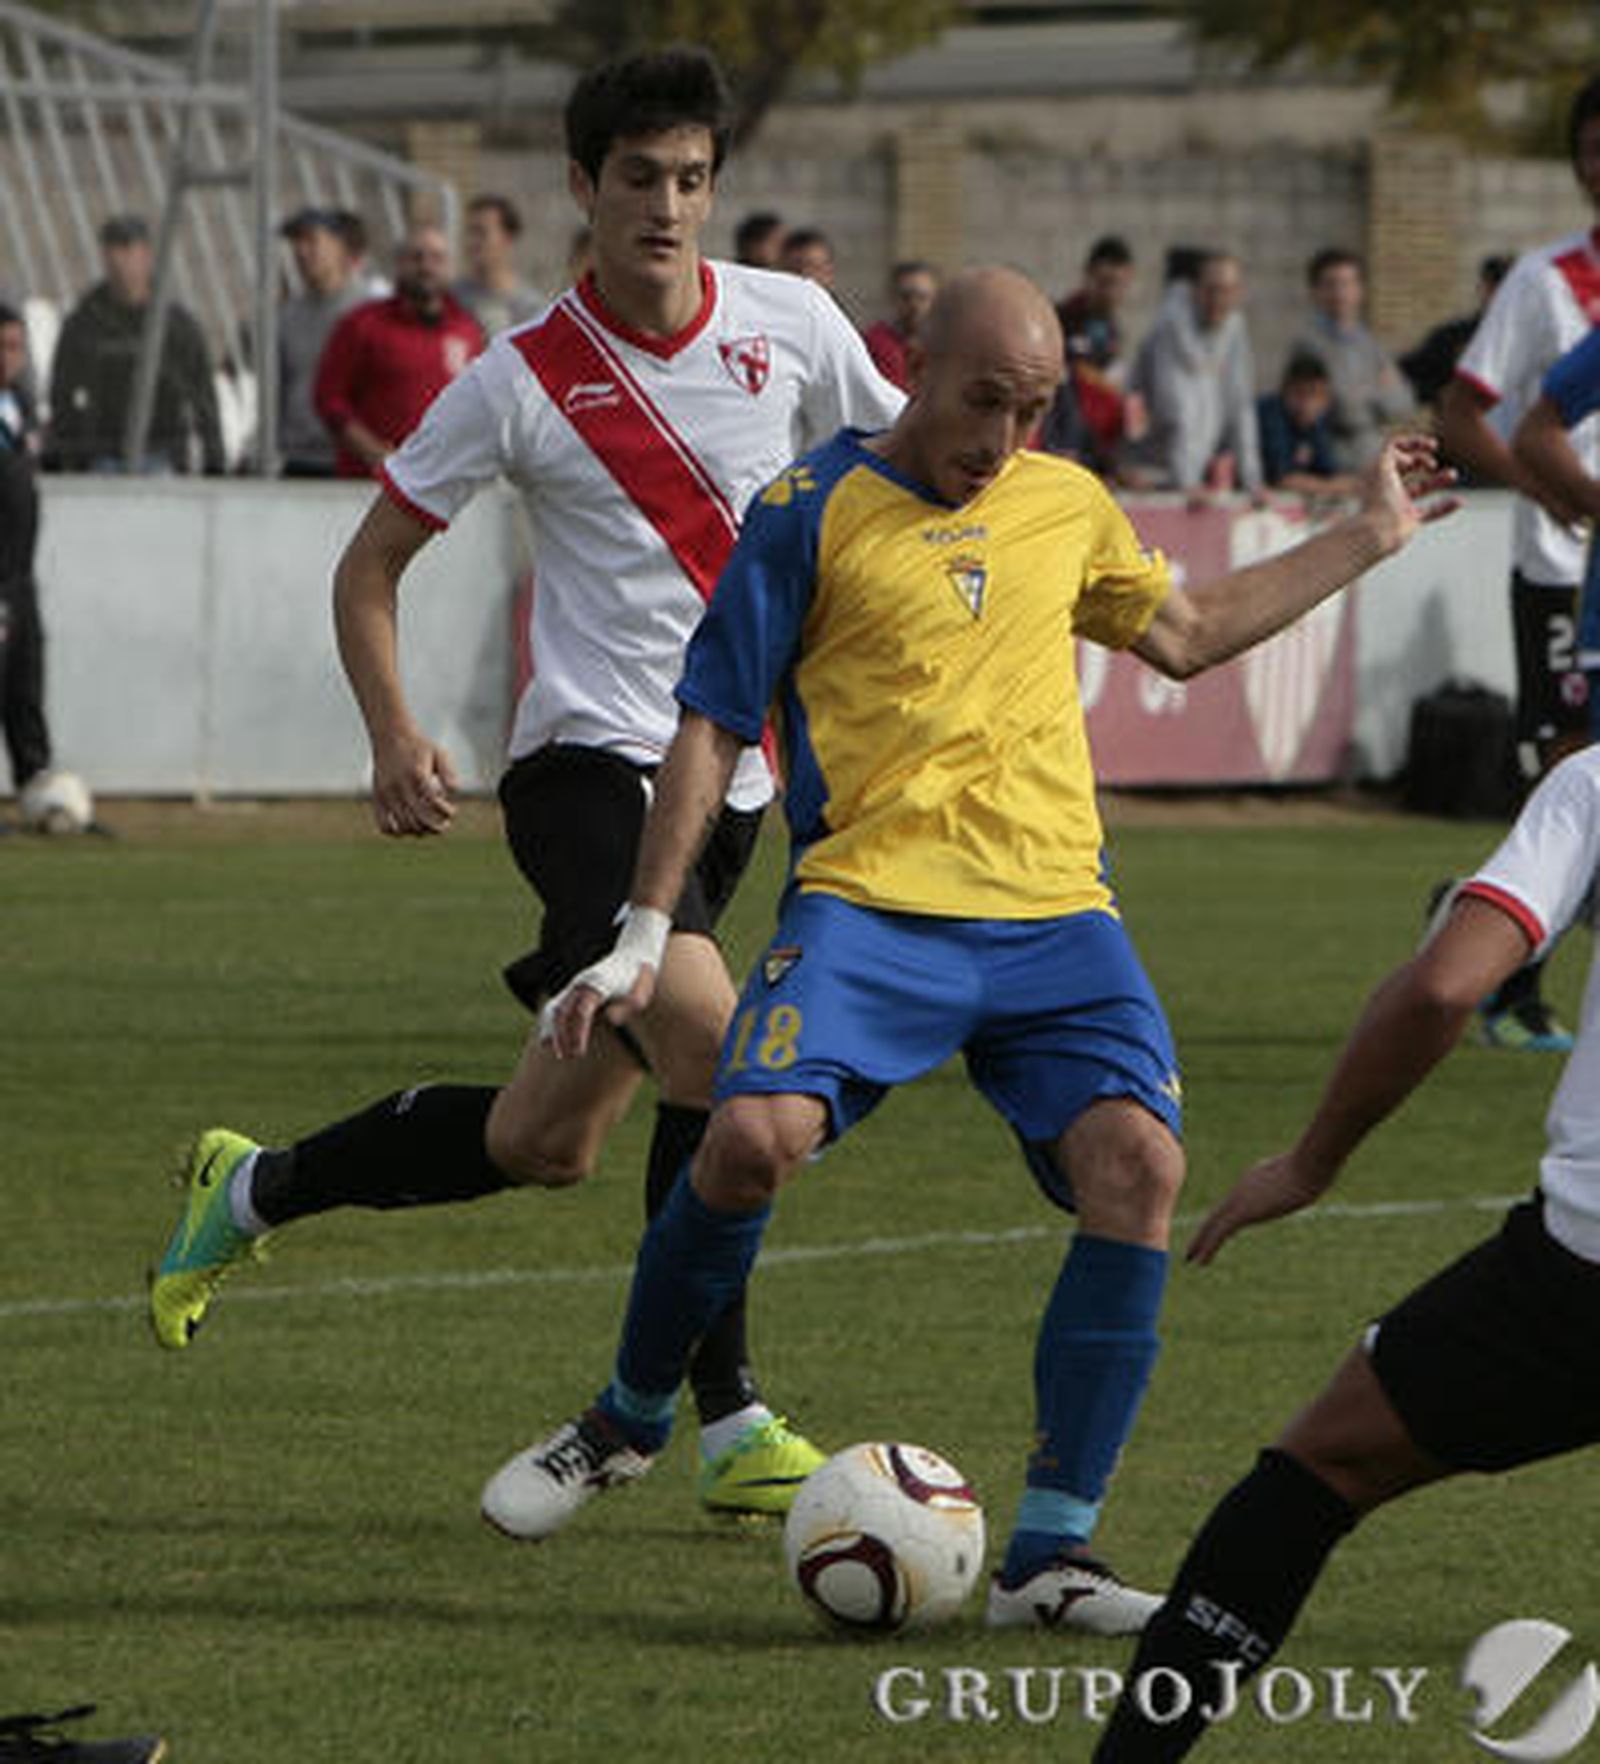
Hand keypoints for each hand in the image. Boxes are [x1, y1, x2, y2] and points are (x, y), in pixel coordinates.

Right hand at [370, 730, 457, 835]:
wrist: (391, 735)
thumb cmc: (419, 746)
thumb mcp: (439, 753)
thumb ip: (449, 772)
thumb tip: (453, 792)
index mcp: (417, 775)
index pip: (432, 802)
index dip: (445, 811)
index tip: (452, 811)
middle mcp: (400, 786)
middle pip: (418, 818)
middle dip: (436, 826)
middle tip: (444, 825)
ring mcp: (387, 794)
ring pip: (403, 825)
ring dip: (420, 830)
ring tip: (429, 825)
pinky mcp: (377, 798)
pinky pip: (384, 825)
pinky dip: (398, 832)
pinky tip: (409, 826)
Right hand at [541, 905, 672, 1059]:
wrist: (631, 957)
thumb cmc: (638, 979)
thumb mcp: (640, 994)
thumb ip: (627, 1006)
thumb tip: (611, 1020)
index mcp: (598, 984)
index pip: (581, 1012)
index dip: (578, 1034)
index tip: (579, 1053)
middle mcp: (582, 983)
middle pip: (563, 1011)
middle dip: (562, 1035)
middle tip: (569, 1056)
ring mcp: (575, 985)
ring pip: (554, 1007)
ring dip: (552, 1030)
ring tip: (554, 1050)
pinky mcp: (573, 990)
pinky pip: (555, 1005)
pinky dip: (549, 1022)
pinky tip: (548, 1040)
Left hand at [1185, 1149, 1333, 1265]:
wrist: (1306, 1168)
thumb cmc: (1310, 1169)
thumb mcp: (1299, 1174)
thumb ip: (1295, 1181)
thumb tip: (1306, 1185)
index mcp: (1251, 1183)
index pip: (1231, 1204)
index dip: (1219, 1219)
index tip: (1212, 1229)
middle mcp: (1240, 1192)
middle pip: (1217, 1215)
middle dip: (1204, 1233)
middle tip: (1192, 1249)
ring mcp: (1239, 1201)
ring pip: (1214, 1226)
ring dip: (1201, 1244)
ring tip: (1191, 1258)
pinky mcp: (1243, 1212)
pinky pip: (1219, 1233)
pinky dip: (1207, 1247)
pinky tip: (1198, 1261)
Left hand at [1361, 434, 1459, 551]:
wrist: (1377, 533)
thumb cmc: (1379, 501)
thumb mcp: (1383, 467)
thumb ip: (1393, 451)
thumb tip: (1408, 457)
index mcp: (1380, 473)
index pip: (1395, 450)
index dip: (1414, 443)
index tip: (1431, 445)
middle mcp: (1389, 488)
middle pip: (1408, 466)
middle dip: (1423, 460)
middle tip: (1431, 465)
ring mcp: (1400, 504)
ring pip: (1422, 487)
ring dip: (1439, 479)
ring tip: (1452, 475)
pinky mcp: (1409, 521)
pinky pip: (1430, 512)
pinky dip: (1445, 506)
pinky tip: (1459, 501)